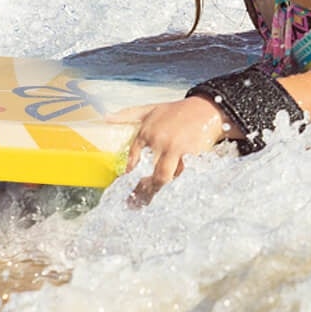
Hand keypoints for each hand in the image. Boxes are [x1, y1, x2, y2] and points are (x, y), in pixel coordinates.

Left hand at [110, 95, 230, 204]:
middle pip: (151, 173)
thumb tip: (105, 117)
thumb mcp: (150, 109)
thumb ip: (128, 114)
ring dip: (159, 189)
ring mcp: (176, 149)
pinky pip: (183, 173)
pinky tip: (173, 192)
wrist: (205, 109)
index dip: (131, 173)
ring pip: (165, 176)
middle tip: (139, 202)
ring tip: (153, 199)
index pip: (134, 158)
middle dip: (146, 190)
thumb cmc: (175, 110)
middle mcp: (159, 141)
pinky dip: (178, 181)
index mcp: (147, 131)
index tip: (128, 183)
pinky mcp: (191, 155)